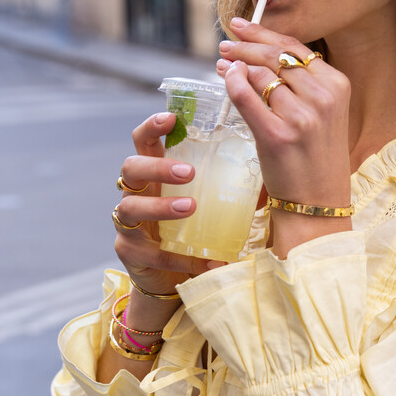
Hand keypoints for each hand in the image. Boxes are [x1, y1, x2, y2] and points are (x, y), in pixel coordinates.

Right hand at [112, 111, 221, 293]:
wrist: (173, 277)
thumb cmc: (192, 231)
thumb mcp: (206, 204)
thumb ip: (225, 188)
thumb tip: (267, 178)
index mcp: (154, 174)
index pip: (143, 141)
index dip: (152, 127)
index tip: (170, 118)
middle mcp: (136, 193)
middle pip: (131, 167)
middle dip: (157, 166)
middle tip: (188, 173)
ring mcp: (128, 223)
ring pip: (130, 206)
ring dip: (160, 206)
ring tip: (189, 208)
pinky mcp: (130, 253)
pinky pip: (149, 251)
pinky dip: (176, 256)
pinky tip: (202, 262)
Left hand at [218, 18, 351, 254]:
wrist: (318, 201)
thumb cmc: (315, 157)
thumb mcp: (322, 113)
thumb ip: (301, 84)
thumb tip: (258, 55)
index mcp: (337, 85)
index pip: (296, 47)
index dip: (264, 34)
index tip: (241, 26)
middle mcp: (322, 98)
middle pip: (276, 57)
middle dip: (244, 46)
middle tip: (224, 46)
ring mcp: (301, 117)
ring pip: (260, 74)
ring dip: (236, 65)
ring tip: (222, 63)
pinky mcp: (278, 135)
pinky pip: (247, 96)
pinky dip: (232, 82)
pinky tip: (225, 77)